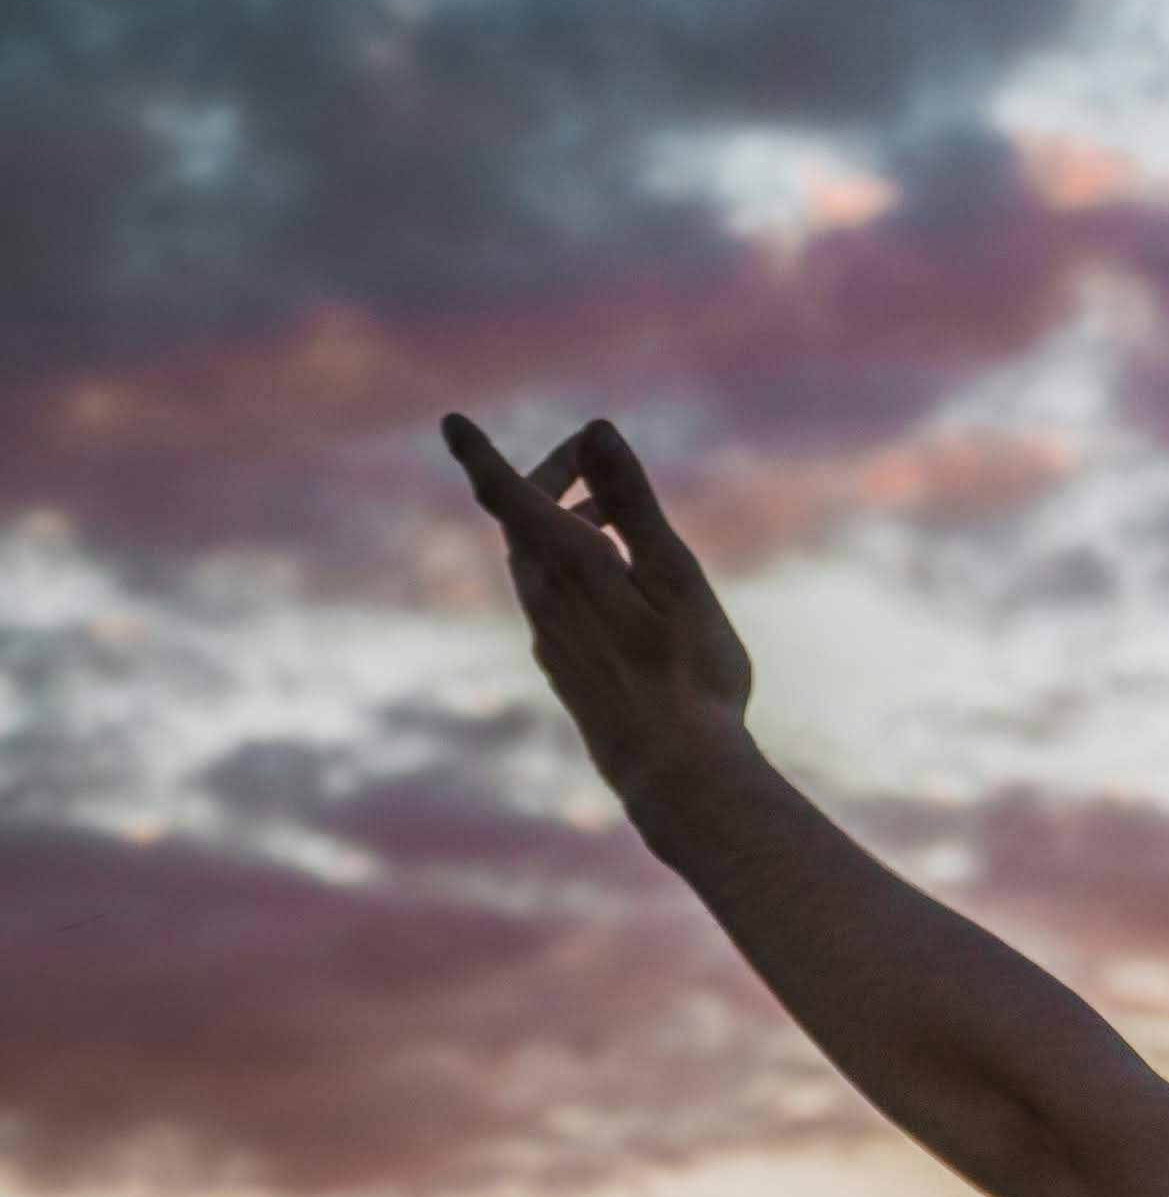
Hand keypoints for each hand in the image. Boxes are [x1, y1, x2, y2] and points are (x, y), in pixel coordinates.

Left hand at [442, 412, 758, 814]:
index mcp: (569, 567)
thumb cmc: (688, 673)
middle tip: (594, 459)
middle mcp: (544, 598)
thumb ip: (633, 503)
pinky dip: (570, 565)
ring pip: (535, 560)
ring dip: (564, 523)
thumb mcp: (674, 577)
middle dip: (551, 479)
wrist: (674, 772)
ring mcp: (549, 635)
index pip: (507, 495)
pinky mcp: (562, 663)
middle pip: (521, 521)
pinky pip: (549, 596)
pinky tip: (615, 584)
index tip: (452, 423)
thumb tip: (597, 432)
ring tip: (613, 516)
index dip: (477, 454)